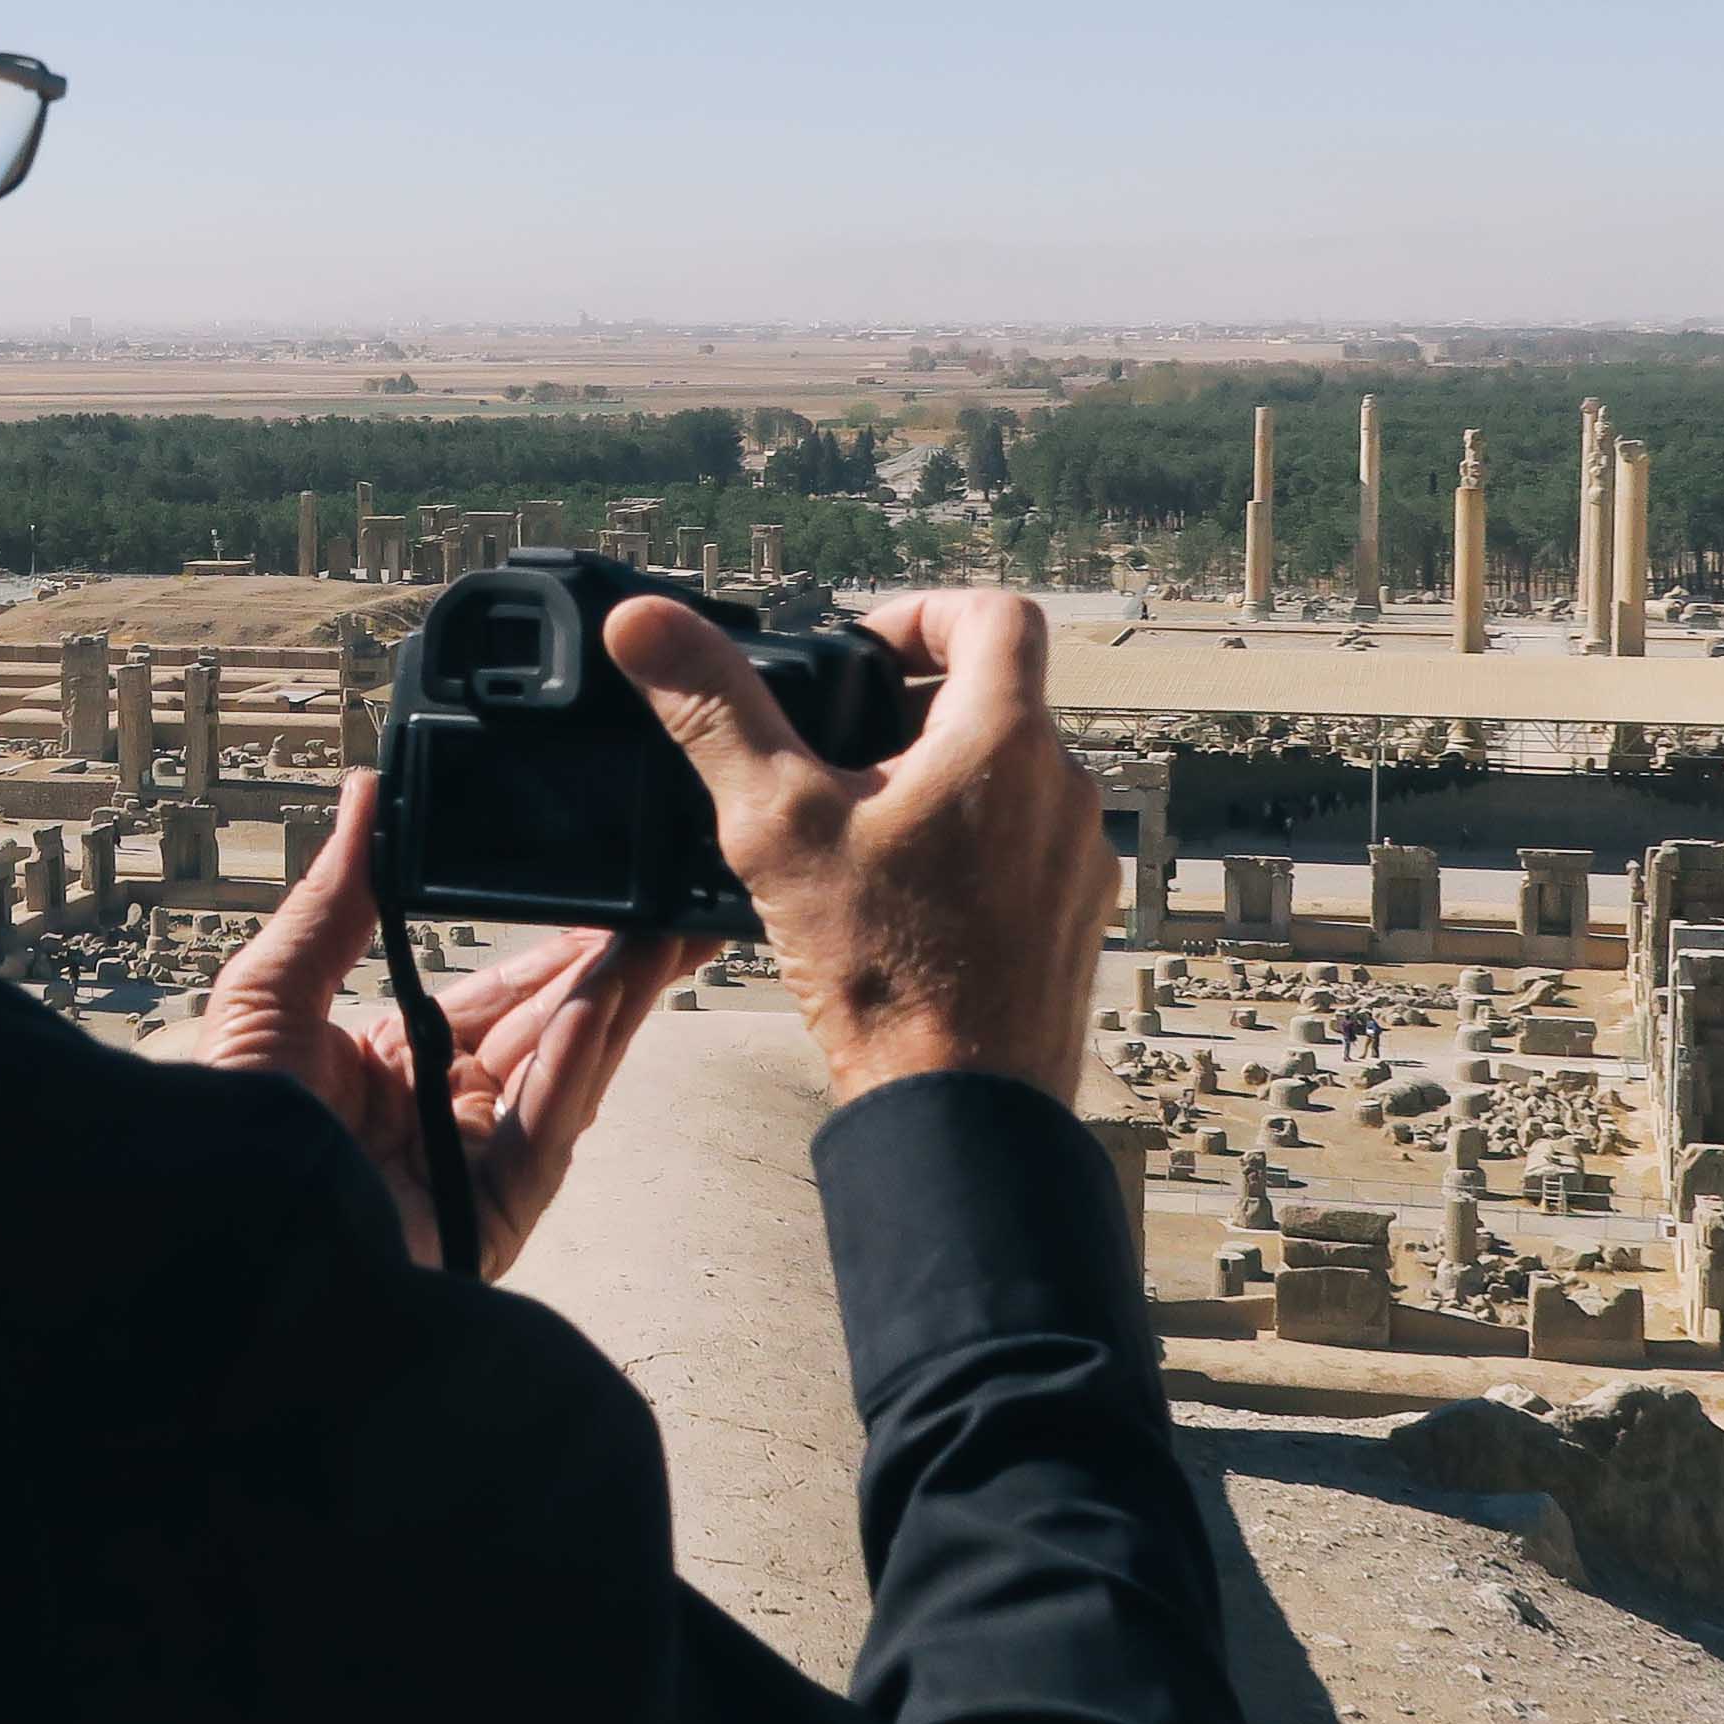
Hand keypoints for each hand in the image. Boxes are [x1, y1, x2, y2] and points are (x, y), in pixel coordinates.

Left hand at [201, 771, 700, 1276]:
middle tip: (673, 913)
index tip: (604, 903)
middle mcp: (440, 1116)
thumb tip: (363, 796)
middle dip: (614, 972)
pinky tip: (600, 1007)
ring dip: (615, 1004)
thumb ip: (331, 900)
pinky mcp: (492, 1215)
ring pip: (564, 1073)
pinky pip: (544, 1131)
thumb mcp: (269, 993)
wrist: (225, 1230)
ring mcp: (473, 1167)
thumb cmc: (233, 1129)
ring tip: (664, 940)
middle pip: (547, 1031)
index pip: (495, 999)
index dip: (552, 953)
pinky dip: (573, 1067)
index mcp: (391, 1067)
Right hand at [600, 587, 1105, 1101]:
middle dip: (915, 711)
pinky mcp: (1077, 921)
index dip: (920, 615)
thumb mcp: (773, 824)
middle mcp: (1064, 789)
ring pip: (1013, 780)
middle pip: (998, 700)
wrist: (959, 1109)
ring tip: (865, 835)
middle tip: (838, 755)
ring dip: (945, 783)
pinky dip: (973, 852)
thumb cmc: (881, 971)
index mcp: (1005, 740)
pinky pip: (1029, 852)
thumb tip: (643, 622)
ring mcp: (1080, 860)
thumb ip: (712, 710)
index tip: (862, 654)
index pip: (992, 614)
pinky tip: (907, 905)